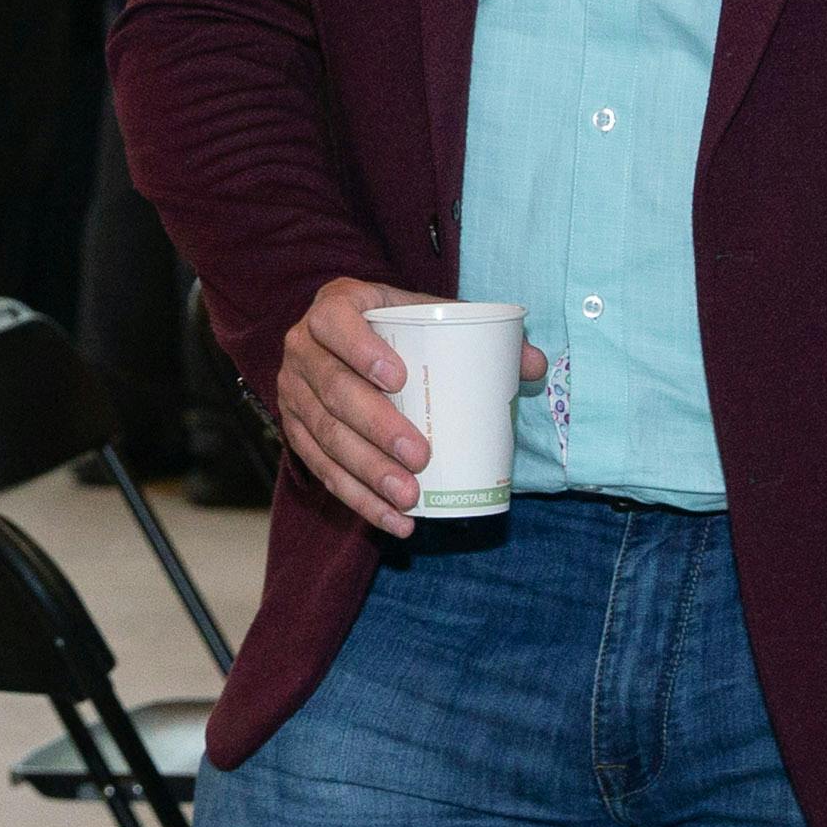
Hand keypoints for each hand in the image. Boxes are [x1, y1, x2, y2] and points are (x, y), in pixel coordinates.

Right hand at [272, 277, 535, 539]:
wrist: (343, 343)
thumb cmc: (396, 330)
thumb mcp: (429, 318)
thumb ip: (481, 337)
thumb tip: (533, 364)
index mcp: (335, 307)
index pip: (335, 323)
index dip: (360, 349)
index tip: (400, 377)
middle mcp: (303, 348)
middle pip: (333, 390)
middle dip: (375, 427)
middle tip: (419, 456)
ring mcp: (292, 392)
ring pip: (325, 436)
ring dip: (367, 472)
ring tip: (409, 497)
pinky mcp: (293, 431)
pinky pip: (321, 469)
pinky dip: (358, 498)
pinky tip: (394, 519)